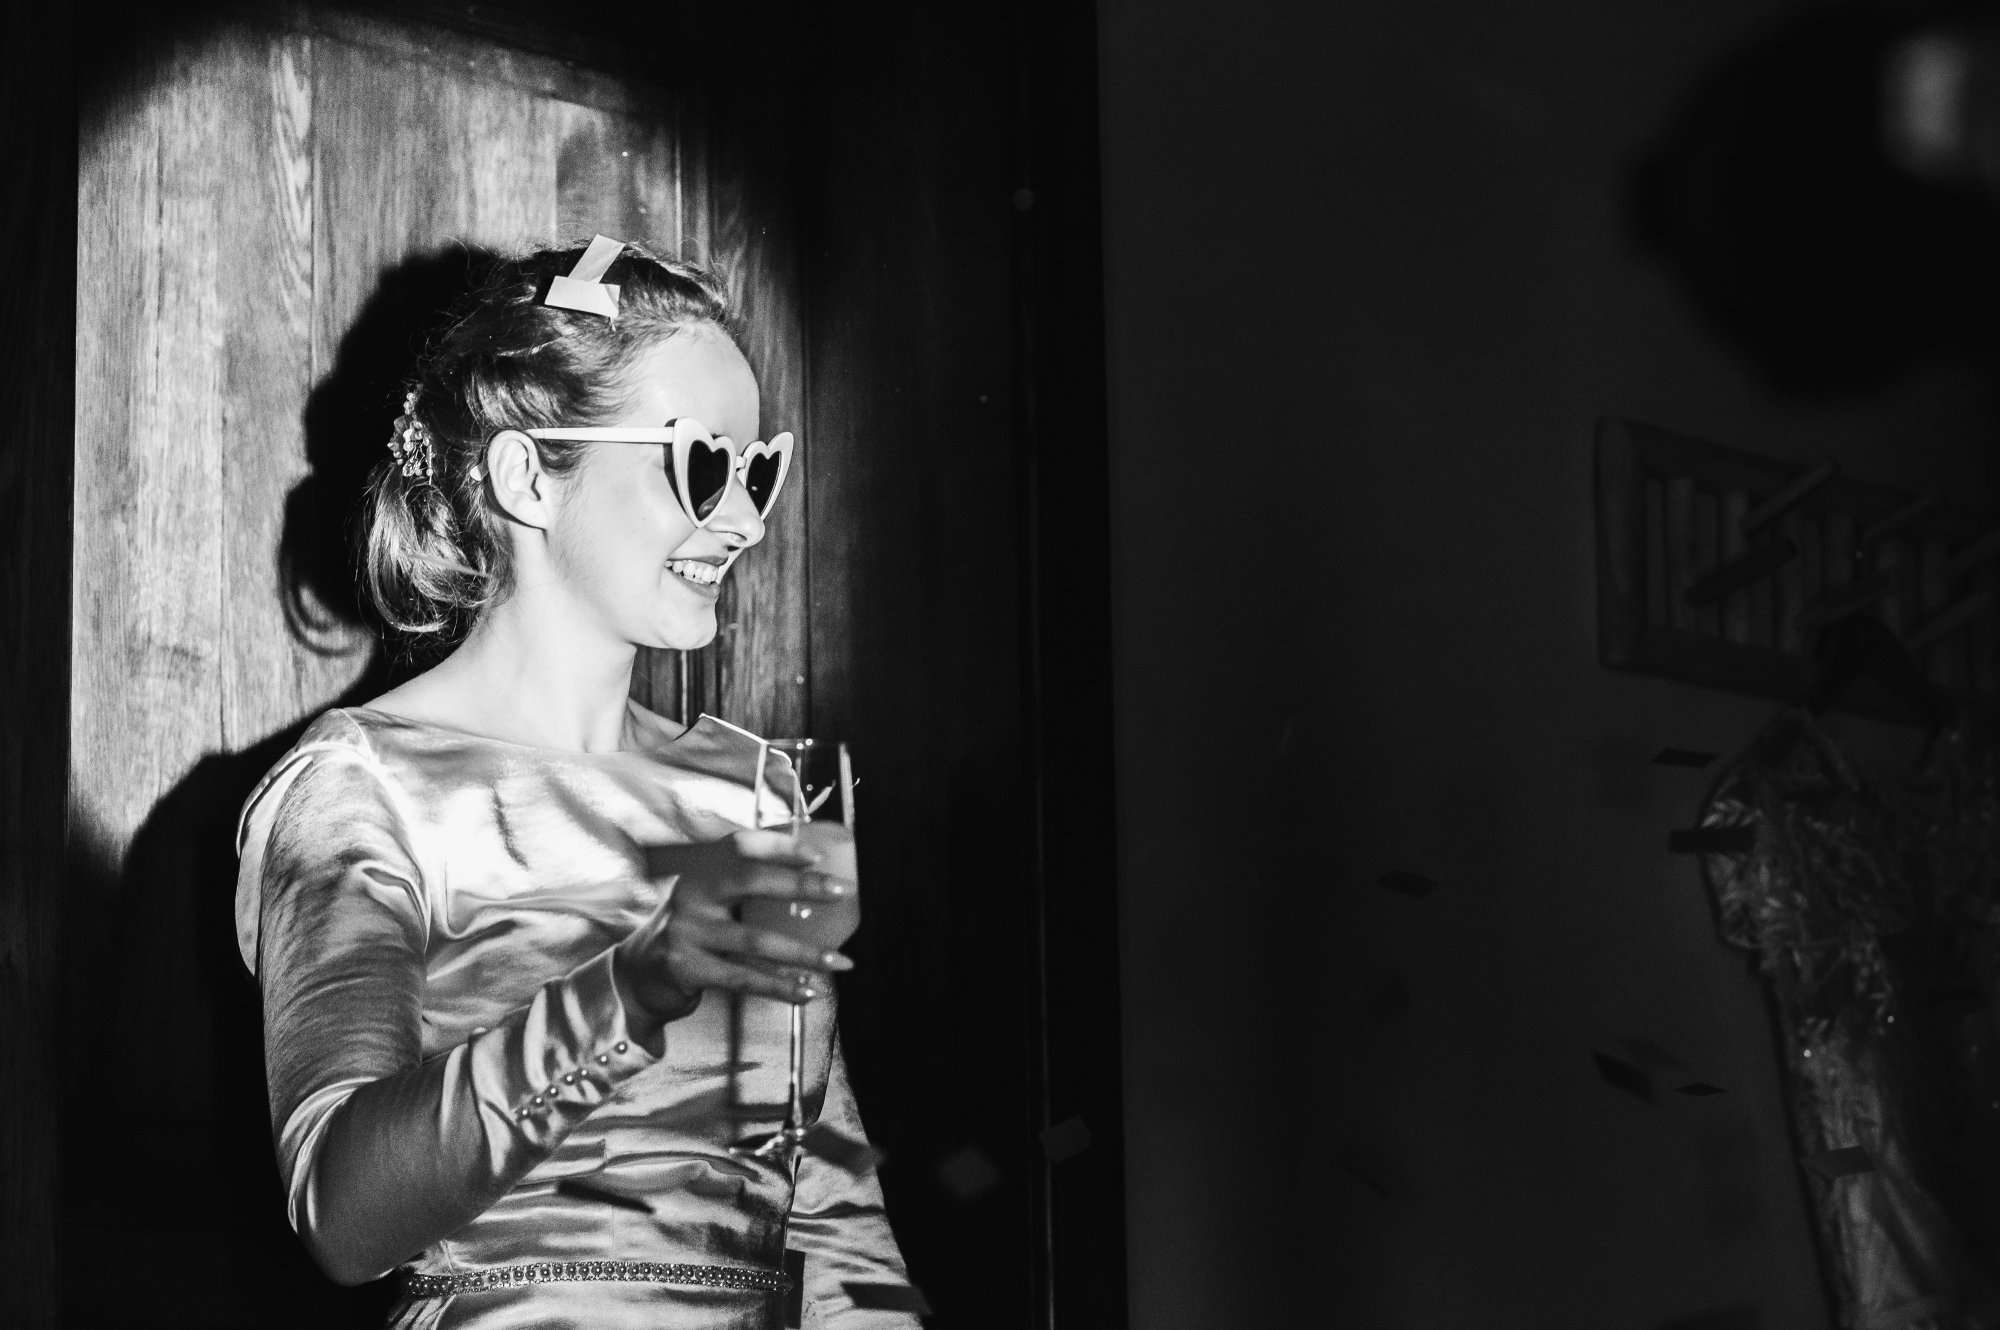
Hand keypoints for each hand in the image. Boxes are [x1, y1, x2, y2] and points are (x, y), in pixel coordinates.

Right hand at [614, 829, 856, 1027]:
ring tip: (837, 962)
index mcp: (700, 871)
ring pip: (755, 940)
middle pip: (750, 880)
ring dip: (803, 953)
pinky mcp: (687, 968)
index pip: (739, 845)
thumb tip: (813, 883)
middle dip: (801, 885)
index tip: (817, 854)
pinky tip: (806, 991)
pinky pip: (743, 978)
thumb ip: (745, 890)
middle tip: (841, 892)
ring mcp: (687, 931)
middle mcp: (691, 894)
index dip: (779, 844)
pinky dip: (779, 986)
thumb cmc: (690, 933)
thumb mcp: (707, 901)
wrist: (638, 976)